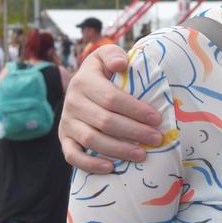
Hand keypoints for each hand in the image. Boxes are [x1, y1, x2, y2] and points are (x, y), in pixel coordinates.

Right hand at [58, 45, 162, 172]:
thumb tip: (120, 64)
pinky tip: (111, 168)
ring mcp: (67, 123)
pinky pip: (72, 156)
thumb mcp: (106, 56)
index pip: (112, 99)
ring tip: (142, 154)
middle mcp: (72, 103)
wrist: (81, 85)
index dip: (135, 110)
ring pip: (92, 140)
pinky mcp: (64, 139)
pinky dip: (90, 164)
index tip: (157, 118)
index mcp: (84, 82)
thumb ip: (113, 54)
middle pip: (105, 122)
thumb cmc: (103, 71)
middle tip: (156, 138)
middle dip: (134, 131)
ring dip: (119, 150)